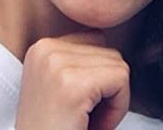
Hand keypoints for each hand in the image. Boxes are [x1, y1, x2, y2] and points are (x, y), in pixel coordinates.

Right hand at [16, 33, 130, 129]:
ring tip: (87, 121)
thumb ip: (80, 61)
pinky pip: (121, 79)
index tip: (82, 106)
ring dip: (112, 99)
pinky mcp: (73, 85)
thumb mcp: (59, 87)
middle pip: (109, 51)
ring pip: (118, 64)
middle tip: (86, 118)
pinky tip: (94, 125)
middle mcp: (45, 49)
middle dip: (107, 88)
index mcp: (42, 47)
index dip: (99, 78)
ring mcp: (56, 64)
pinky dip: (118, 108)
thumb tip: (115, 42)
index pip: (96, 40)